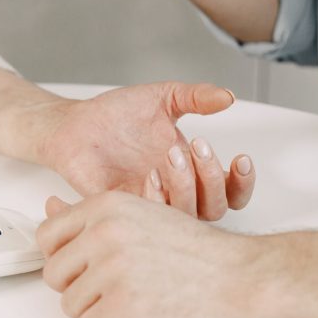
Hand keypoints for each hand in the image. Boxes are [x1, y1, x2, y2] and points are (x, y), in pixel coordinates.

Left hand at [37, 192, 259, 317]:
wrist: (244, 276)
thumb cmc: (197, 251)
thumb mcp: (142, 216)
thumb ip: (92, 216)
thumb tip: (49, 206)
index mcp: (105, 207)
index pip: (47, 236)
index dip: (64, 258)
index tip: (86, 266)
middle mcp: (103, 233)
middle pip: (54, 275)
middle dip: (79, 288)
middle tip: (115, 289)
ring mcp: (112, 269)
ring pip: (70, 306)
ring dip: (96, 312)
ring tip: (133, 302)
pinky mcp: (124, 305)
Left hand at [38, 81, 254, 219]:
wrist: (74, 123)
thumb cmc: (116, 114)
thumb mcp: (162, 98)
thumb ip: (196, 96)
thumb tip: (228, 96)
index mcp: (189, 170)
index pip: (230, 193)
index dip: (242, 183)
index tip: (241, 158)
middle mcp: (173, 192)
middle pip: (214, 209)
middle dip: (213, 179)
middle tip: (196, 145)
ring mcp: (148, 203)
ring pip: (184, 218)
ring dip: (186, 187)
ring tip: (171, 155)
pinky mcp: (121, 209)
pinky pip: (147, 220)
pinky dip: (156, 198)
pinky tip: (150, 173)